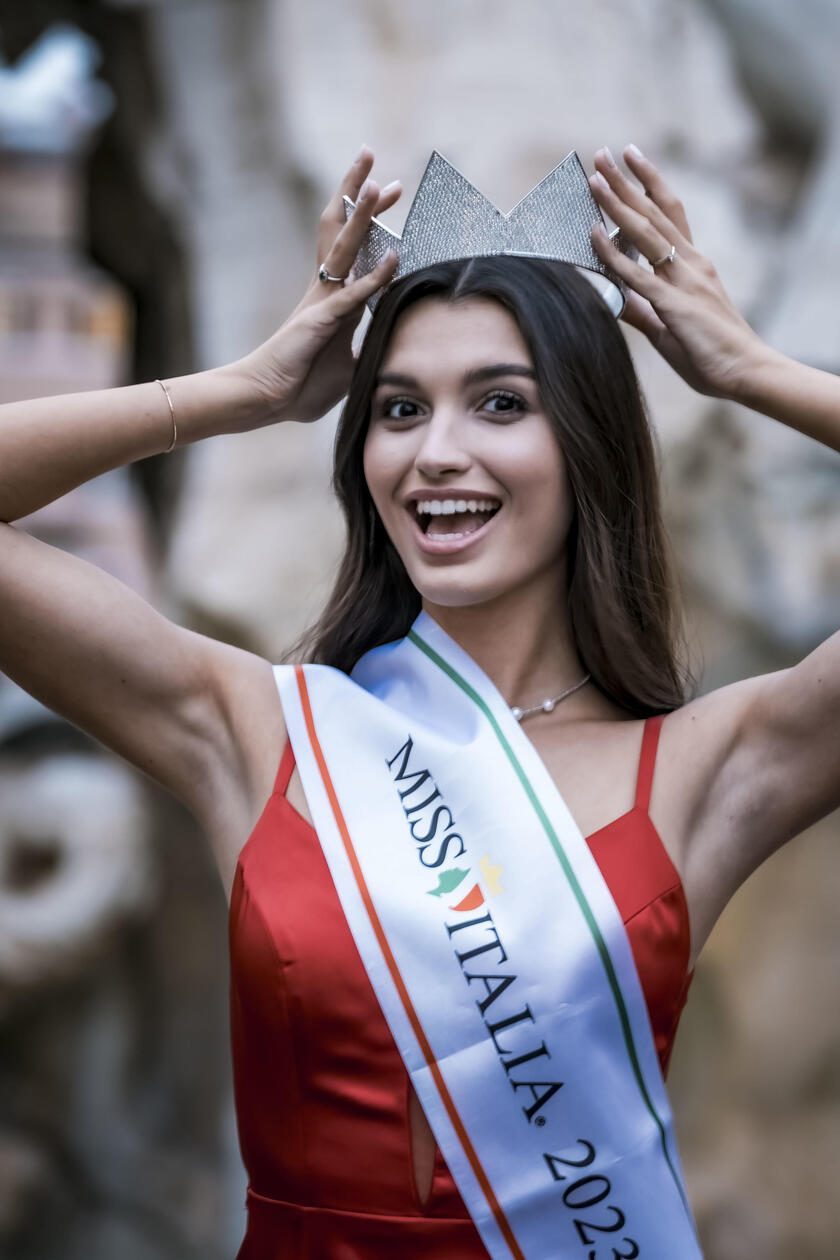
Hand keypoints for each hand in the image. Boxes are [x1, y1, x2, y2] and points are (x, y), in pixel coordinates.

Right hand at [236, 146, 400, 423]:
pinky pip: (353, 296)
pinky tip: (394, 259)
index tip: (390, 188)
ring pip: (344, 249)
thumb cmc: (301, 384)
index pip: (353, 245)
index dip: (371, 215)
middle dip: (357, 191)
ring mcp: (321, 303)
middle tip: (372, 155)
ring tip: (380, 183)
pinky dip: (374, 278)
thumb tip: (389, 350)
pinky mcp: (321, 323)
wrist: (266, 400)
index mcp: (331, 298)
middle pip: (340, 228)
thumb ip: (367, 349)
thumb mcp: (347, 365)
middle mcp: (325, 291)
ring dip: (363, 217)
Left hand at [589, 145, 765, 399]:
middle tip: (602, 154)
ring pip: (645, 233)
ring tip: (596, 178)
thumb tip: (617, 301)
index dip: (649, 184)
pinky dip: (613, 254)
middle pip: (654, 213)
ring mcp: (683, 281)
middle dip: (627, 182)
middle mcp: (690, 264)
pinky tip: (594, 235)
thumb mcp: (670, 327)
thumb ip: (642, 310)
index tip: (631, 159)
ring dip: (618, 204)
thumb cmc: (713, 353)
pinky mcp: (674, 304)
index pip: (670, 213)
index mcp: (693, 266)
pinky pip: (637, 274)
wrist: (746, 371)